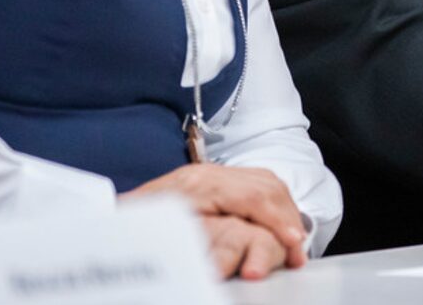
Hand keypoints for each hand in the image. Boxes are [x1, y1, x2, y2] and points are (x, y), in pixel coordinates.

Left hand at [122, 164, 306, 267]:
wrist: (124, 211)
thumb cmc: (140, 223)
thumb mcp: (150, 222)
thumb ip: (171, 227)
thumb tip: (182, 241)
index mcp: (195, 184)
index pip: (246, 194)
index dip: (271, 216)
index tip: (290, 239)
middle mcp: (210, 175)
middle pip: (263, 186)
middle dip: (285, 218)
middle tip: (297, 248)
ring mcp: (219, 175)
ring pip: (267, 184)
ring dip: (286, 213)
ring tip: (296, 244)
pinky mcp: (224, 181)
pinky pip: (262, 185)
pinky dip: (279, 207)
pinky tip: (286, 230)